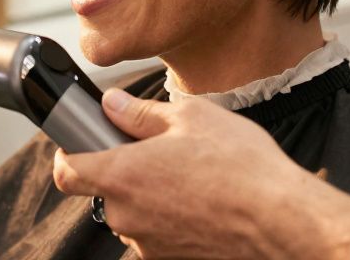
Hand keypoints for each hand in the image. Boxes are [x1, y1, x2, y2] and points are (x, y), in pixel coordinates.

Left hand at [53, 89, 317, 258]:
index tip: (84, 141)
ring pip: (135, 213)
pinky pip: (160, 233)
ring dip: (153, 196)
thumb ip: (143, 113)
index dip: (69, 152)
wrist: (282, 223)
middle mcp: (127, 216)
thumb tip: (113, 106)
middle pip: (106, 191)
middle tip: (161, 152)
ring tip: (194, 178)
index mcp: (123, 175)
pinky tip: (205, 202)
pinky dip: (174, 218)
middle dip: (126, 171)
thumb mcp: (193, 118)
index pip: (67, 170)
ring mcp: (148, 244)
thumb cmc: (242, 168)